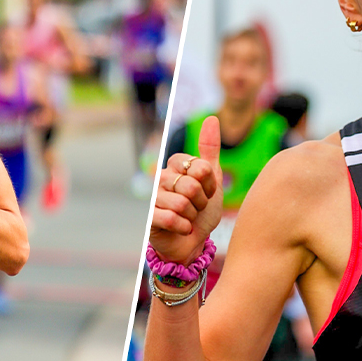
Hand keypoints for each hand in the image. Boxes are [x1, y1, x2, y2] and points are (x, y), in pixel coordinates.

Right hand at [149, 116, 223, 262]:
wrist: (193, 243)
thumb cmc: (202, 211)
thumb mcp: (212, 180)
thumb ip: (210, 150)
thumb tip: (211, 118)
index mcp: (175, 165)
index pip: (199, 166)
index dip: (209, 183)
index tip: (207, 192)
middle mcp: (160, 178)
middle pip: (191, 185)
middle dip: (201, 202)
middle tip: (197, 208)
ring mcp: (153, 197)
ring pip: (182, 203)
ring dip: (193, 216)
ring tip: (189, 219)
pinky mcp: (149, 218)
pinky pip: (171, 218)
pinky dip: (184, 227)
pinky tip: (183, 229)